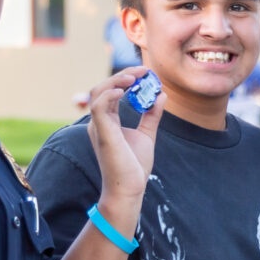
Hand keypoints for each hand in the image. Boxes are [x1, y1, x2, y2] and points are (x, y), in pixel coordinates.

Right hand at [87, 67, 162, 203]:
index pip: (112, 90)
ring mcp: (98, 126)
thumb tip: (161, 94)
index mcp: (107, 120)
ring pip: (98, 92)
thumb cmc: (134, 166)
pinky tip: (124, 90)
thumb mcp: (147, 134)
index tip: (146, 72)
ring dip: (117, 80)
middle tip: (144, 70)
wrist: (130, 189)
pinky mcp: (102, 133)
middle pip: (104, 87)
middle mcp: (99, 121)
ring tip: (135, 77)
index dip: (127, 77)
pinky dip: (109, 94)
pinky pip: (98, 107)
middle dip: (124, 74)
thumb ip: (152, 115)